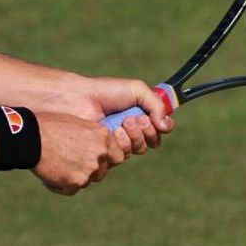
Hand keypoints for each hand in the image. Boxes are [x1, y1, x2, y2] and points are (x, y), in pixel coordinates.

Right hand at [32, 112, 128, 194]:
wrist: (29, 137)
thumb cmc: (46, 126)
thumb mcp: (75, 124)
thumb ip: (89, 138)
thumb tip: (92, 149)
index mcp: (102, 135)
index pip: (116, 155)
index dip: (103, 159)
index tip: (89, 158)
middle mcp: (101, 151)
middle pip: (103, 170)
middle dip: (90, 171)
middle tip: (71, 167)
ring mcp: (90, 167)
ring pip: (87, 181)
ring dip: (73, 178)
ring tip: (53, 169)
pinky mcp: (77, 181)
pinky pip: (71, 190)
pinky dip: (59, 186)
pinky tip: (47, 177)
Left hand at [40, 76, 174, 153]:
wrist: (80, 100)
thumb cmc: (106, 92)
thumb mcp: (136, 90)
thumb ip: (156, 104)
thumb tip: (165, 126)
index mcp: (141, 114)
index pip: (161, 128)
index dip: (162, 127)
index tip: (155, 120)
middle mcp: (132, 129)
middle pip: (152, 142)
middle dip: (145, 130)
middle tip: (131, 119)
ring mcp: (119, 141)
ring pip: (138, 149)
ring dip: (133, 136)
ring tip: (121, 123)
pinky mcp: (107, 151)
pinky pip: (122, 156)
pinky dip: (121, 143)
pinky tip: (112, 131)